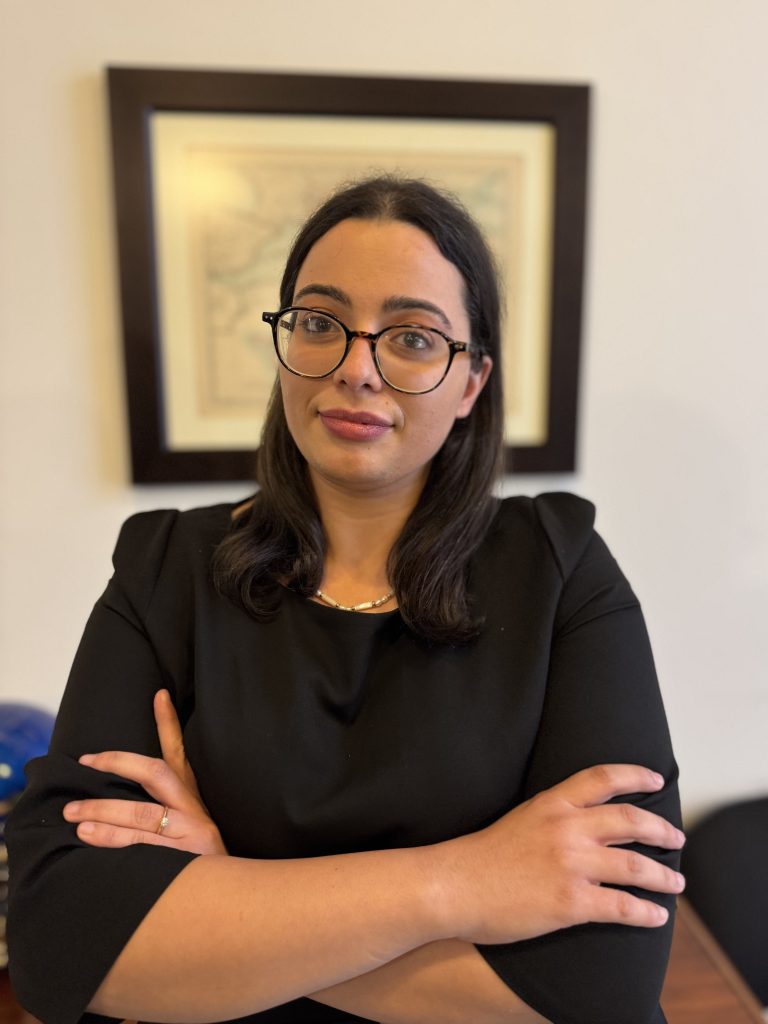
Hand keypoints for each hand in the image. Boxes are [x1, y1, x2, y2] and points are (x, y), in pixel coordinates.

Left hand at [63, 690, 226, 855]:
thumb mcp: (189, 831)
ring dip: (103, 812)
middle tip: (86, 762)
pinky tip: (90, 840)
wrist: (231, 901)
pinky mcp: (183, 861)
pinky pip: (140, 848)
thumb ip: (163, 813)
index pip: (178, 754)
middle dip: (118, 764)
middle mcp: (192, 811)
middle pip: (156, 774)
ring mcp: (189, 834)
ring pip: (141, 815)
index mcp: (191, 799)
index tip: (158, 695)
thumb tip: (114, 804)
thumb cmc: (201, 865)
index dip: (168, 724)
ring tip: (74, 815)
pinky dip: (112, 842)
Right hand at [435, 764, 684, 944]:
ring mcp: (570, 864)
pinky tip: (657, 916)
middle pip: (630, 819)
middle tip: (677, 838)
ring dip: (663, 875)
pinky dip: (646, 912)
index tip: (656, 780)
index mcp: (552, 804)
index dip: (635, 775)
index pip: (603, 778)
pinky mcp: (571, 901)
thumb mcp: (520, 819)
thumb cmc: (482, 857)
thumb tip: (582, 824)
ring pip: (636, 866)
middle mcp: (566, 828)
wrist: (454, 885)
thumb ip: (552, 817)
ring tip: (676, 882)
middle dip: (662, 829)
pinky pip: (622, 906)